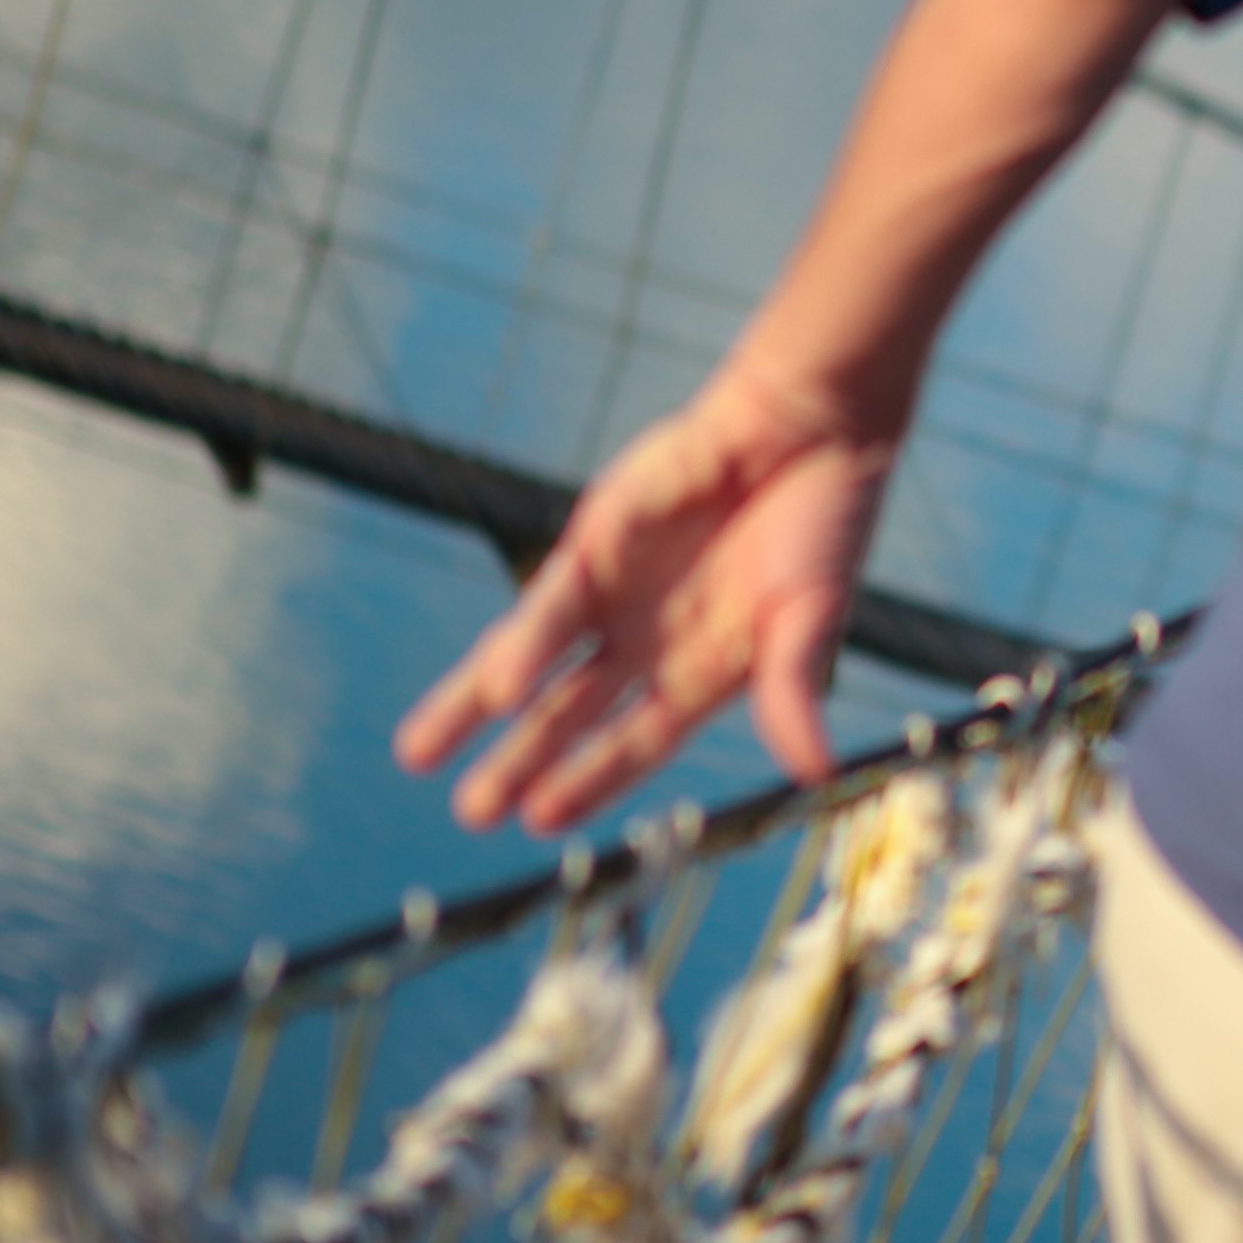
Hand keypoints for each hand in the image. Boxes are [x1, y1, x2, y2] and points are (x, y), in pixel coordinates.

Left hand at [395, 356, 893, 834]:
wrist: (809, 423)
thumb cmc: (824, 521)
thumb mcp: (810, 617)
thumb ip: (795, 691)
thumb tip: (816, 773)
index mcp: (701, 668)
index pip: (633, 740)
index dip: (587, 780)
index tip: (542, 820)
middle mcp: (645, 637)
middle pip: (566, 712)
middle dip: (517, 760)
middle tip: (472, 809)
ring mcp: (613, 590)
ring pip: (532, 660)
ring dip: (475, 705)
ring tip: (418, 752)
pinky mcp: (594, 541)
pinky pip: (550, 604)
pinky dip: (522, 649)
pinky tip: (493, 690)